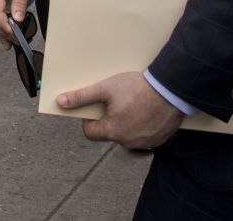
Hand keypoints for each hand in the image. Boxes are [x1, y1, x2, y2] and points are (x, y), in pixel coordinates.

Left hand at [56, 71, 183, 150]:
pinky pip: (143, 136)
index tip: (96, 106)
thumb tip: (61, 102)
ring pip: (126, 134)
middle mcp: (128, 142)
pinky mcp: (158, 140)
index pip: (90, 132)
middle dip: (109, 118)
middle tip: (117, 101)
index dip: (89, 119)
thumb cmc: (139, 88)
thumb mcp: (106, 88)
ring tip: (133, 104)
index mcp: (113, 131)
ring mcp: (145, 143)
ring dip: (126, 123)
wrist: (171, 90)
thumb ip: (82, 97)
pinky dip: (141, 126)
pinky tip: (145, 111)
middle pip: (109, 132)